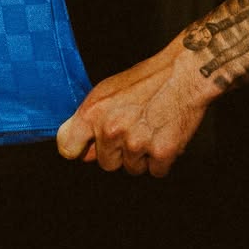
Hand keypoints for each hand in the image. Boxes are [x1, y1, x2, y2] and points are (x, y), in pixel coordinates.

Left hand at [56, 37, 213, 177]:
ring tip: (148, 130)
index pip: (67, 147)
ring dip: (141, 157)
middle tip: (132, 130)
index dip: (78, 149)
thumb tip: (85, 150)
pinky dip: (161, 160)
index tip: (87, 148)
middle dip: (118, 152)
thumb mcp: (106, 92)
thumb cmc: (144, 80)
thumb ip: (90, 120)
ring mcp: (135, 144)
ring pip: (132, 168)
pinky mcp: (161, 153)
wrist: (181, 76)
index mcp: (92, 113)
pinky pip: (156, 171)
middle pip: (106, 163)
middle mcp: (110, 130)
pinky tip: (162, 137)